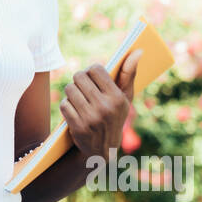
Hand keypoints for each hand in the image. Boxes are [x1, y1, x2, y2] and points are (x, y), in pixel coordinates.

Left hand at [61, 49, 141, 164]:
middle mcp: (104, 108)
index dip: (91, 71)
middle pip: (79, 77)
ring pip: (70, 89)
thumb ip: (129, 74)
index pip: (95, 69)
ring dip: (72, 92)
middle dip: (79, 80)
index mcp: (117, 98)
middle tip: (83, 86)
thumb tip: (137, 51)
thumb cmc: (115, 117)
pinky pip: (64, 104)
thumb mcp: (125, 98)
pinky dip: (67, 105)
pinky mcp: (77, 127)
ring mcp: (90, 118)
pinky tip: (74, 110)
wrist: (103, 151)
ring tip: (79, 97)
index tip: (93, 76)